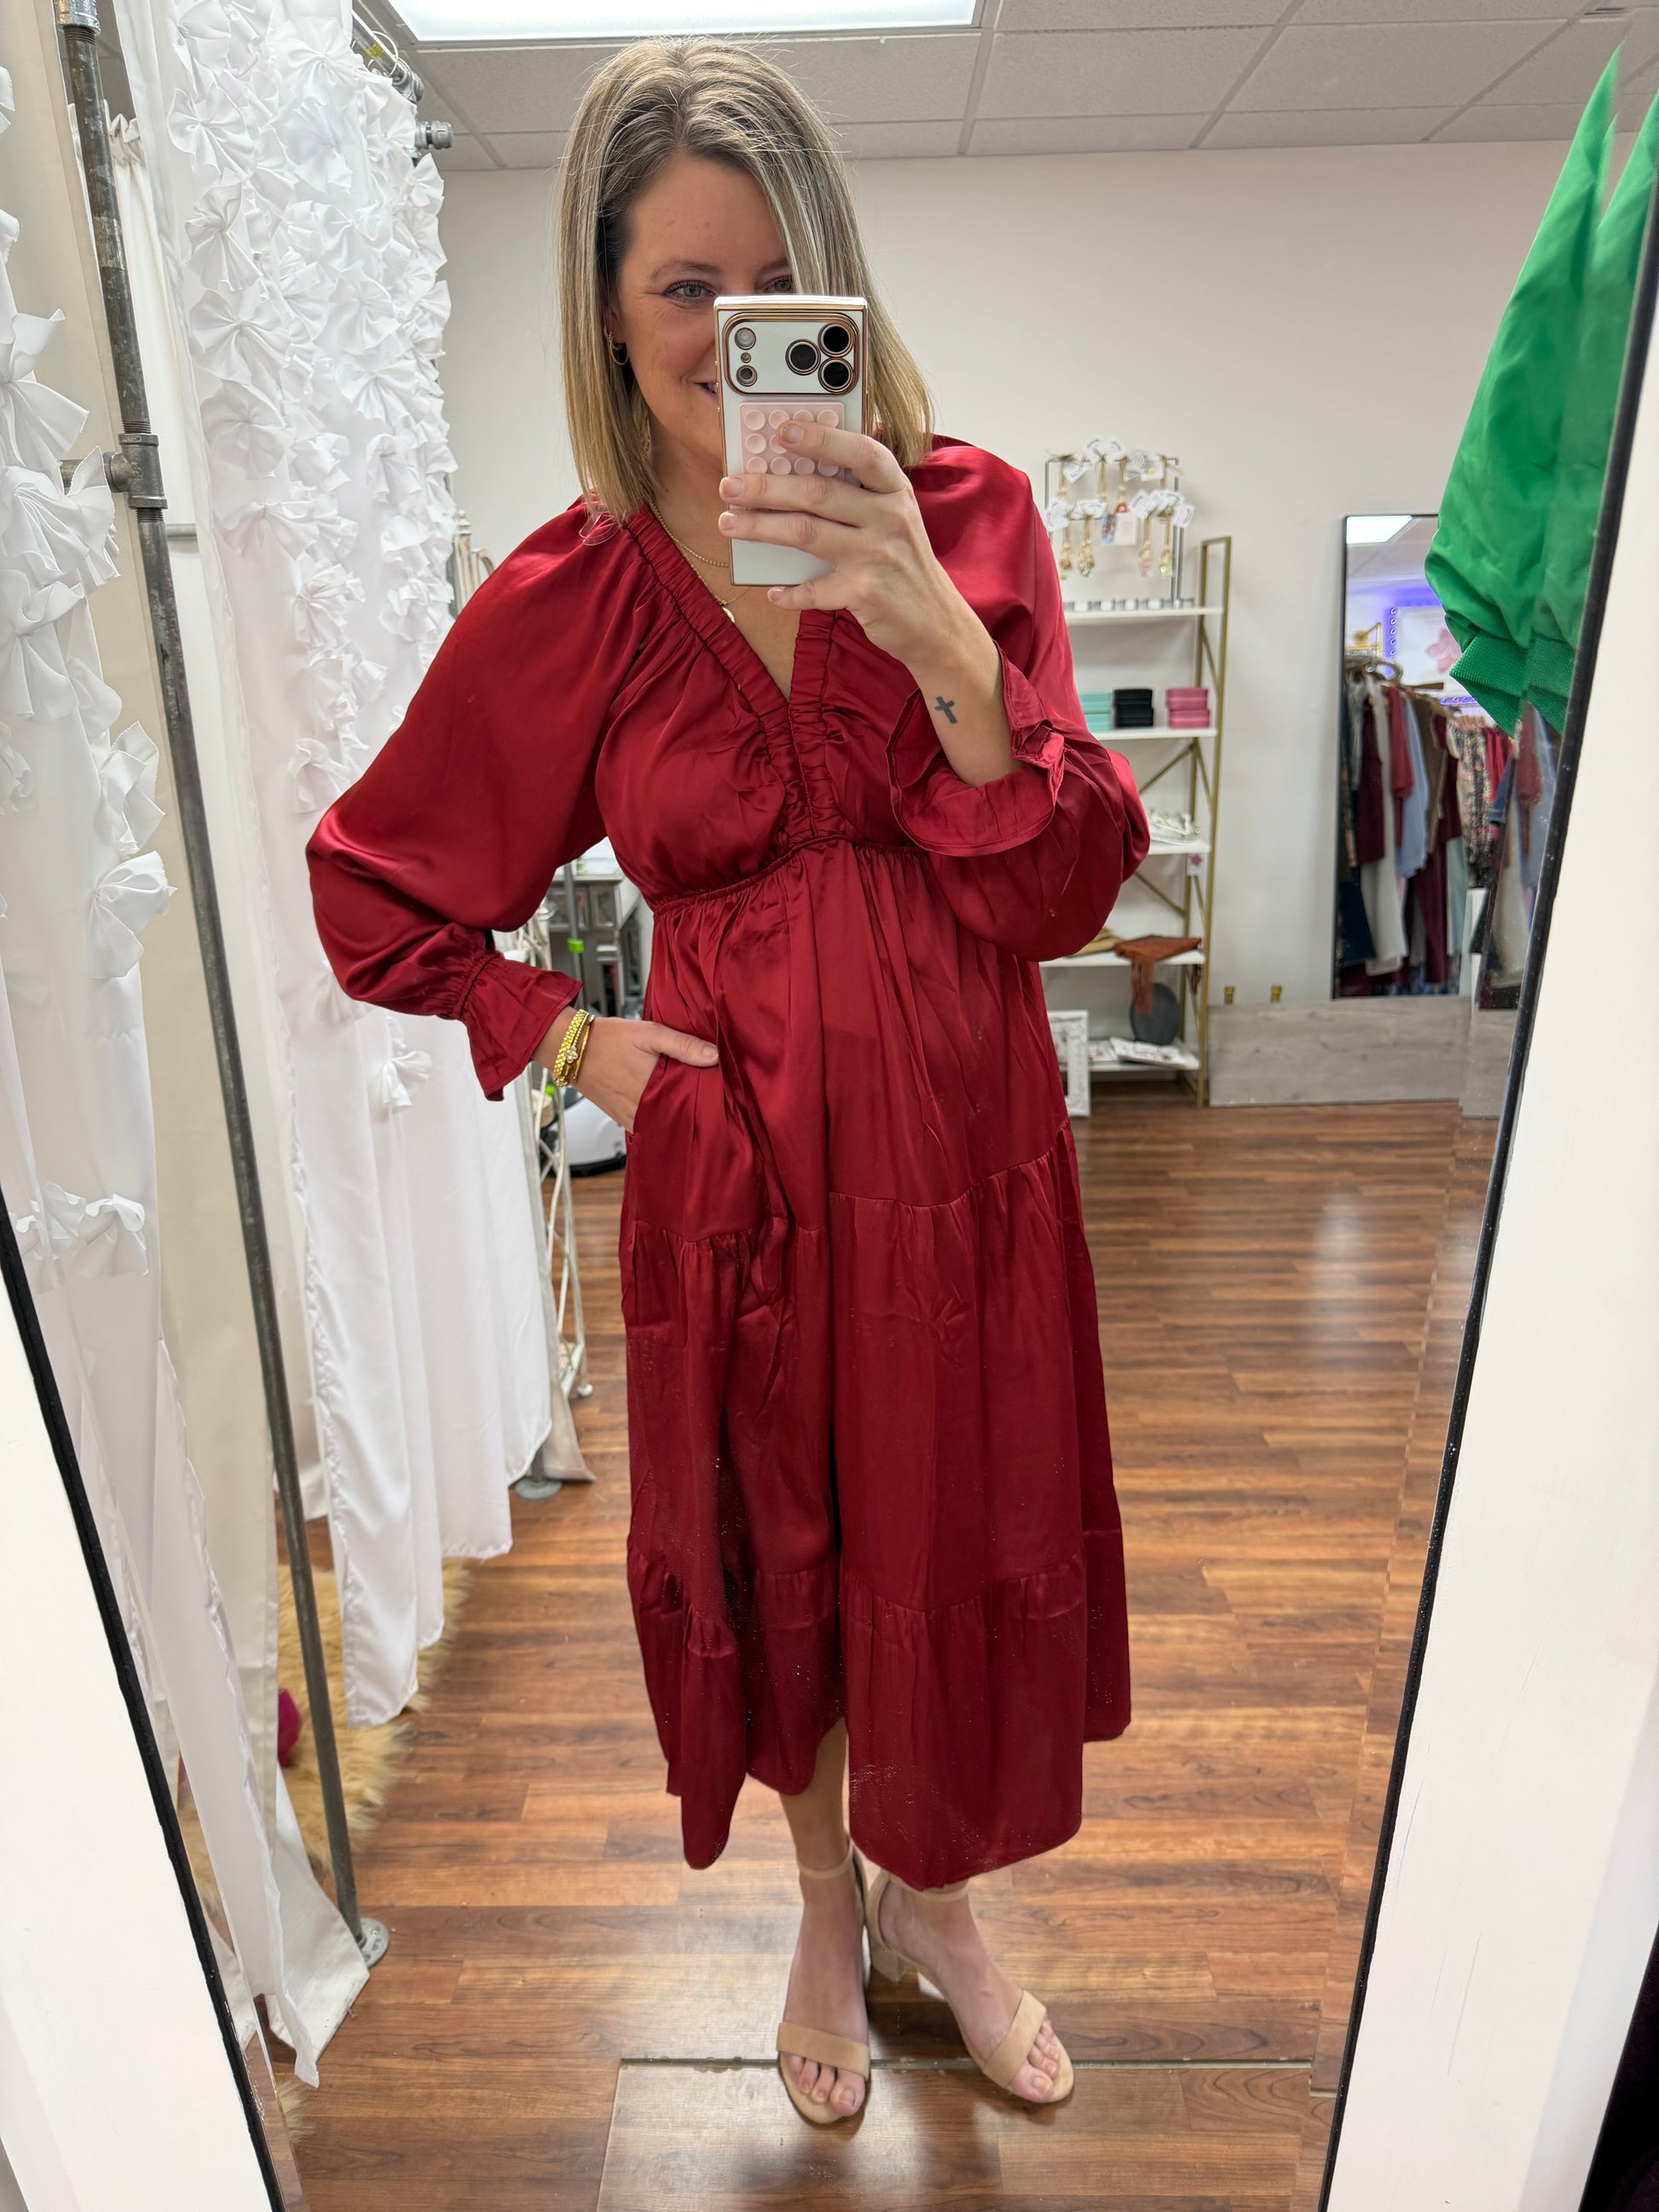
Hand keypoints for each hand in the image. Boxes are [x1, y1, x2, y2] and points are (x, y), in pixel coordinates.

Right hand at [535, 1012, 716, 1133]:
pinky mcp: (623, 1120)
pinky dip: (660, 1122)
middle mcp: (644, 1108)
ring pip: (665, 1125)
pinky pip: (648, 1127)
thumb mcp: (650, 1033)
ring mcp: (632, 1117)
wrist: (572, 1049)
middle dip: (696, 1110)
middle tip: (713, 1102)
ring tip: (694, 1107)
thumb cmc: (610, 1038)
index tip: (723, 1093)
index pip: (693, 1102)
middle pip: (680, 1116)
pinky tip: (669, 1111)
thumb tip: (715, 1056)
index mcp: (655, 1087)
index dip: (709, 1098)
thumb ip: (684, 1045)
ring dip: (678, 1118)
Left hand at [718, 420, 1013, 786]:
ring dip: (761, 527)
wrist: (937, 624)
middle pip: (818, 493)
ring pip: (806, 533)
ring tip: (729, 522)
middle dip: (767, 487)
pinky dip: (790, 592)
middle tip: (730, 484)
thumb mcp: (899, 518)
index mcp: (896, 492)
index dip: (821, 438)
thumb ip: (866, 490)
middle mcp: (889, 518)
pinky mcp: (865, 593)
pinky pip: (814, 589)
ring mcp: (877, 556)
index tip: (781, 429)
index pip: (860, 452)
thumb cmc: (906, 566)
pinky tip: (773, 591)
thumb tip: (814, 456)